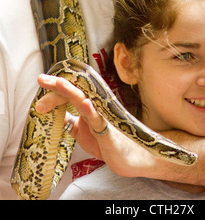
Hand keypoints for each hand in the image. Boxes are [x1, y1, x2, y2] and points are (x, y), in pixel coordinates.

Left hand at [36, 74, 159, 176]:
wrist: (132, 158)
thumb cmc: (108, 144)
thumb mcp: (83, 133)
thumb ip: (70, 123)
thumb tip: (55, 114)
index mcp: (88, 107)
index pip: (68, 95)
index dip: (54, 91)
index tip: (40, 83)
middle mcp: (96, 107)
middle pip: (75, 92)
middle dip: (58, 85)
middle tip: (41, 78)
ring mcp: (103, 118)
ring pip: (86, 102)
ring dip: (72, 92)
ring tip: (59, 83)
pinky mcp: (109, 132)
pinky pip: (99, 121)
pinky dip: (92, 111)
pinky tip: (84, 103)